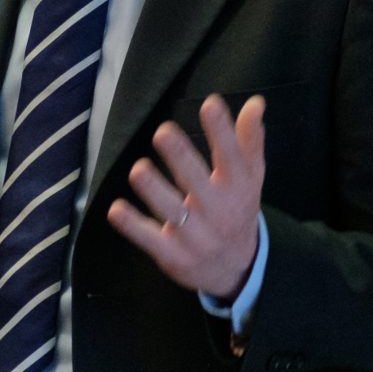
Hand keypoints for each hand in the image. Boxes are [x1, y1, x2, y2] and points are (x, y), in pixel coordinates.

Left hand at [104, 93, 264, 298]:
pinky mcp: (173, 254)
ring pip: (171, 210)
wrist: (237, 269)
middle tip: (163, 133)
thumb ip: (250, 140)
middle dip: (180, 158)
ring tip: (139, 169)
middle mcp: (218, 210)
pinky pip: (150, 239)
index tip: (210, 104)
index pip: (231, 156)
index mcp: (237, 187)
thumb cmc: (237, 211)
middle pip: (198, 181)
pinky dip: (132, 226)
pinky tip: (116, 209)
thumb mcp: (250, 178)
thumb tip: (255, 102)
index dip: (221, 131)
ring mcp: (195, 234)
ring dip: (154, 190)